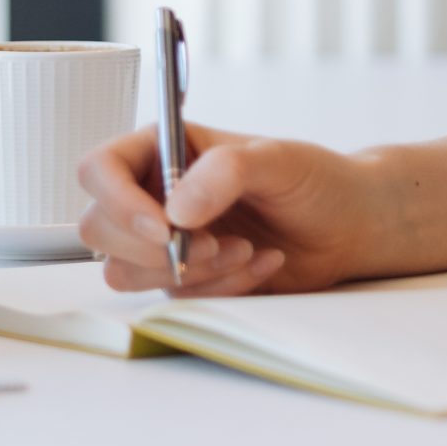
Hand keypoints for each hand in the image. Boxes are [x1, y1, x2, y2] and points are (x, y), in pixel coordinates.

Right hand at [74, 122, 384, 296]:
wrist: (347, 226)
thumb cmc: (315, 179)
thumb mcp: (279, 160)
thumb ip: (227, 171)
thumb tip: (175, 210)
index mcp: (165, 149)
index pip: (100, 169)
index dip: (116, 200)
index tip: (162, 227)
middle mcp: (154, 194)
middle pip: (99, 228)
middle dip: (153, 247)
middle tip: (213, 243)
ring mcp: (164, 240)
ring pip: (126, 271)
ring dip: (188, 270)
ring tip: (245, 249)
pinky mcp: (184, 277)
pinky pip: (173, 296)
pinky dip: (219, 287)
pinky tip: (261, 263)